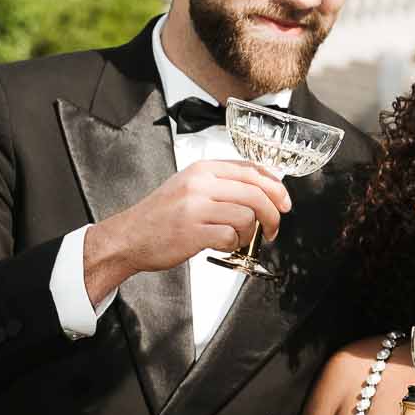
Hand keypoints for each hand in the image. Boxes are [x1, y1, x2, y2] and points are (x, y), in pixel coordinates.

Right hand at [82, 162, 291, 301]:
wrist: (130, 237)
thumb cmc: (161, 216)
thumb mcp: (190, 187)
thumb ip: (222, 184)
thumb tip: (261, 191)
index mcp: (202, 169)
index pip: (252, 170)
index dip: (276, 187)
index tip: (284, 201)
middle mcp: (200, 183)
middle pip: (256, 193)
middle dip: (273, 215)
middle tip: (272, 230)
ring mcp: (196, 206)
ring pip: (247, 216)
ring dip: (249, 233)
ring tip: (236, 239)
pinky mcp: (193, 231)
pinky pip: (231, 236)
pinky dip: (232, 245)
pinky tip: (221, 245)